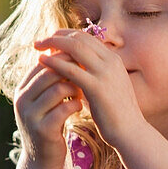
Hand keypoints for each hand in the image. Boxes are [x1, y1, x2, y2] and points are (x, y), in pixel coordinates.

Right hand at [13, 55, 83, 166]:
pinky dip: (76, 105)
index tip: (80, 59)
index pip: (42, 62)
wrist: (42, 158)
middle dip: (70, 70)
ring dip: (75, 88)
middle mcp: (22, 100)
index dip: (63, 58)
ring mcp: (30, 115)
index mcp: (22, 89)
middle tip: (86, 72)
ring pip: (57, 89)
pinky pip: (64, 109)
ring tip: (82, 92)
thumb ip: (51, 81)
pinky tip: (80, 107)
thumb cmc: (49, 124)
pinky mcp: (42, 130)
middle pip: (49, 72)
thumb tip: (67, 51)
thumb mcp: (46, 100)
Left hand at [34, 29, 145, 150]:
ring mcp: (105, 73)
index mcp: (114, 60)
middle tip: (39, 41)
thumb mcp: (107, 88)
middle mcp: (111, 62)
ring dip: (53, 44)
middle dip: (57, 36)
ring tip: (37, 48)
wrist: (131, 132)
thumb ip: (94, 76)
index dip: (66, 36)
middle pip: (79, 38)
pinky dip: (54, 63)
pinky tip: (41, 62)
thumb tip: (76, 70)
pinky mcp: (97, 87)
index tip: (51, 40)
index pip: (87, 38)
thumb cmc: (117, 115)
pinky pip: (71, 69)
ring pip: (75, 48)